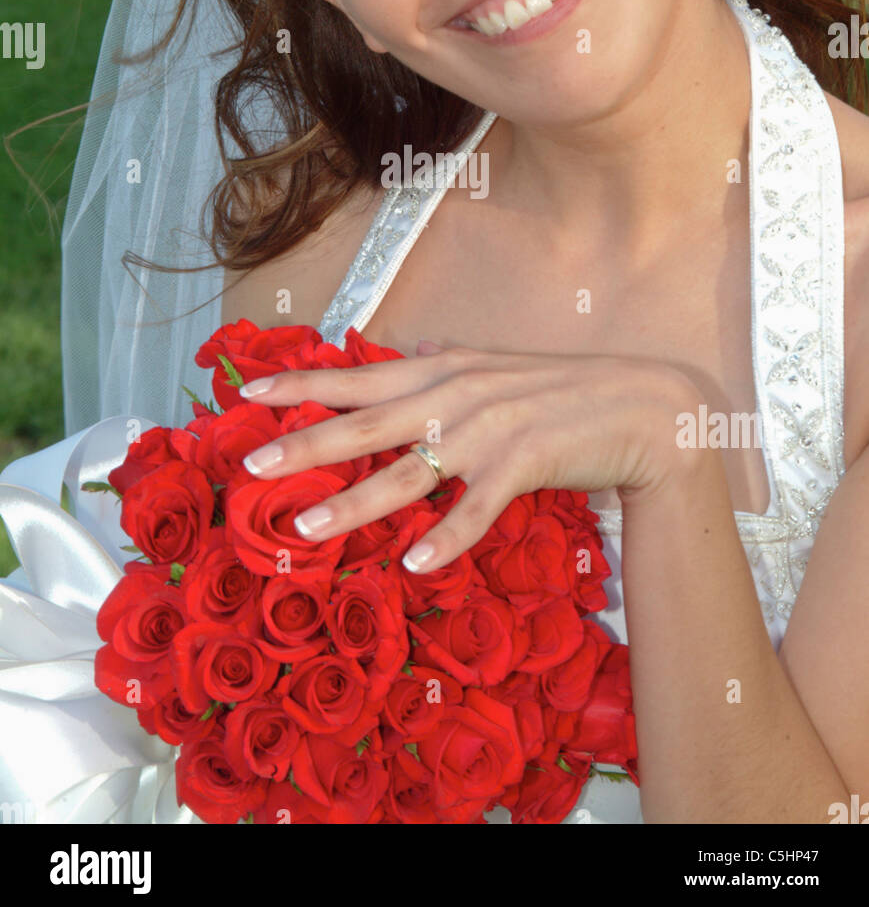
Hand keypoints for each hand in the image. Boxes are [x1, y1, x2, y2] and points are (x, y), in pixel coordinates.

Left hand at [237, 344, 694, 571]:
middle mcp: (458, 394)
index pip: (360, 376)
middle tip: (250, 469)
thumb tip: (413, 343)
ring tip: (305, 529)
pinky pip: (477, 508)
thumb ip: (449, 359)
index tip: (249, 395)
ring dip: (354, 503)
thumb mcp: (497, 366)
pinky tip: (415, 563)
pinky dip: (447, 535)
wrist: (645, 407)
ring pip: (409, 471)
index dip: (303, 385)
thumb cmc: (565, 390)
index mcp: (446, 367)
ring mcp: (491, 429)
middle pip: (366, 424)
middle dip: (304, 446)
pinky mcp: (526, 463)